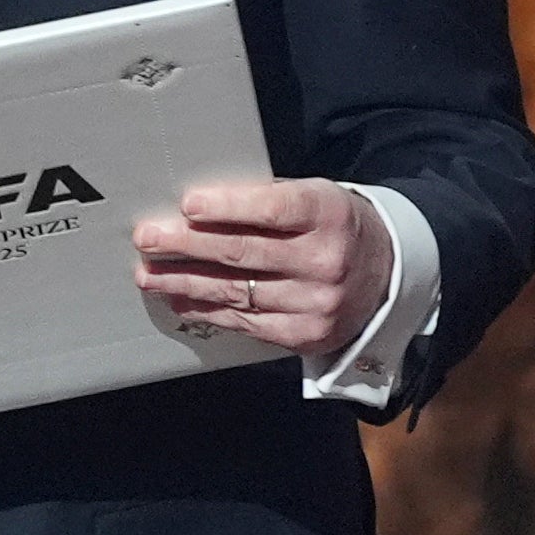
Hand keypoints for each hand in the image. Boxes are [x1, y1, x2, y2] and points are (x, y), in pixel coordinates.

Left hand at [134, 177, 391, 358]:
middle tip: (147, 238)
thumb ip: (267, 201)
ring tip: (149, 273)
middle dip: (186, 245)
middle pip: (243, 253)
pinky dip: (206, 309)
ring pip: (236, 291)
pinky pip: (244, 322)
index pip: (272, 210)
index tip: (187, 205)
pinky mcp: (304, 335)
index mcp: (329, 215)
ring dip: (184, 281)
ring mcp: (316, 303)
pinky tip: (180, 298)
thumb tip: (197, 208)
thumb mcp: (316, 199)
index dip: (226, 208)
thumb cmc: (334, 227)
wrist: (387, 274)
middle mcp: (325, 262)